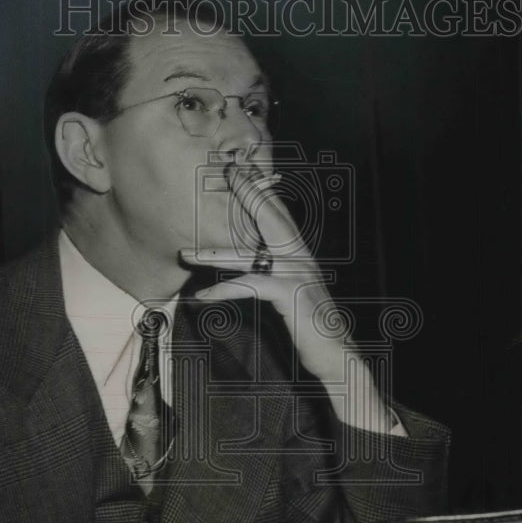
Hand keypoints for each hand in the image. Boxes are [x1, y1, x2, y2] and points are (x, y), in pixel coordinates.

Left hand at [181, 162, 344, 380]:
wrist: (335, 353)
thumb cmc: (309, 324)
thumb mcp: (291, 291)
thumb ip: (274, 272)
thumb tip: (250, 260)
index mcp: (299, 253)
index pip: (278, 214)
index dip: (260, 190)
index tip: (240, 169)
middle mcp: (300, 257)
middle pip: (270, 217)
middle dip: (247, 193)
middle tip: (225, 173)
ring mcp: (297, 274)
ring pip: (249, 256)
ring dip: (213, 254)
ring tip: (186, 254)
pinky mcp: (290, 295)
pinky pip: (249, 287)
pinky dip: (223, 290)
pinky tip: (201, 295)